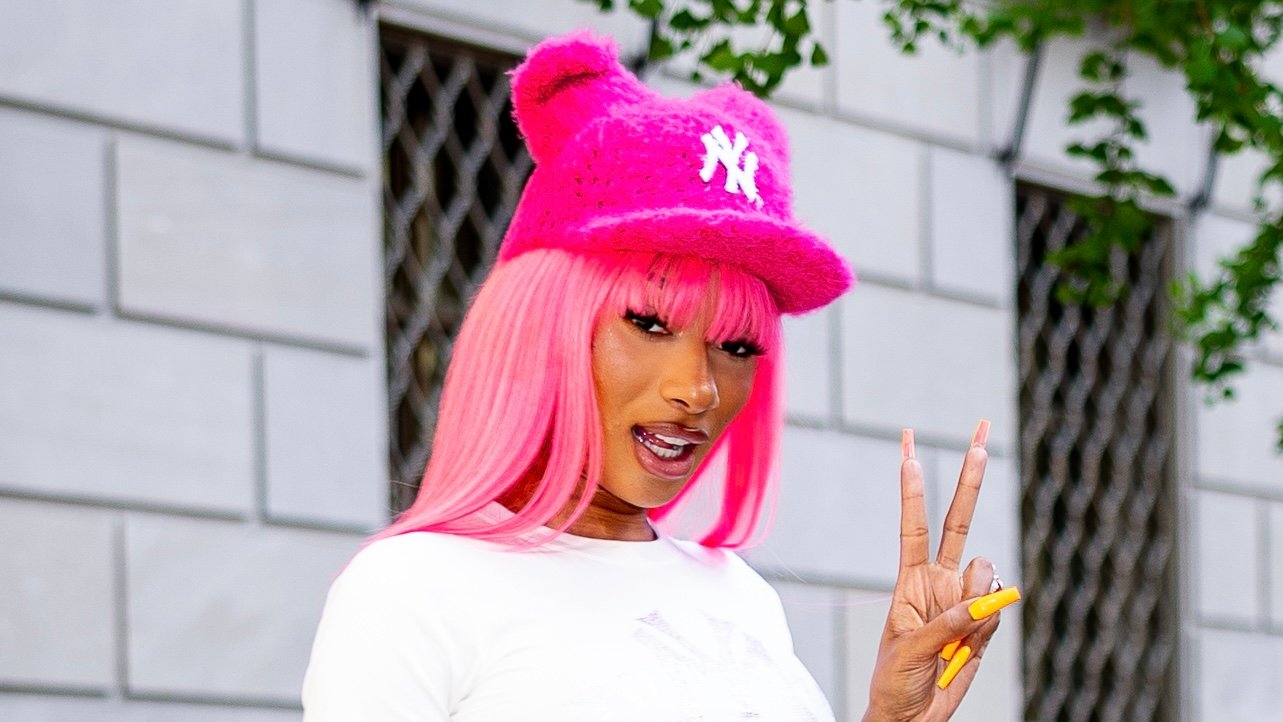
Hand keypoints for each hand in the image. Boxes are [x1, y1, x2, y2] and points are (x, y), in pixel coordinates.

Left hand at [863, 421, 1014, 721]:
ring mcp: (965, 599)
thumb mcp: (909, 648)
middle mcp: (940, 579)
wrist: (911, 715)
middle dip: (970, 475)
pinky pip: (997, 612)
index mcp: (911, 578)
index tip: (909, 446)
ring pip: (987, 575)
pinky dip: (986, 629)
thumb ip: (948, 620)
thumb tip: (987, 597)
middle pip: (959, 518)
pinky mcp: (985, 623)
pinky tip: (966, 648)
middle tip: (982, 431)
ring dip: (975, 604)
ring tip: (952, 638)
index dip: (912, 486)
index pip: (913, 521)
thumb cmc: (895, 679)